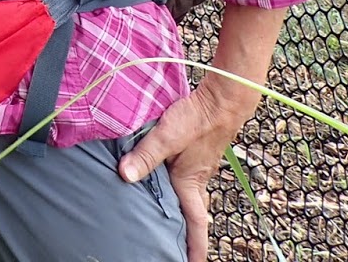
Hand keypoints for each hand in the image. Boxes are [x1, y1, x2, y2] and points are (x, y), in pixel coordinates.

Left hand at [118, 77, 259, 261]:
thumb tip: (125, 175)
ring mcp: (197, 169)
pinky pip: (184, 182)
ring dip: (181, 214)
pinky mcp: (193, 157)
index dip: (195, 247)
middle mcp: (197, 180)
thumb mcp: (167, 136)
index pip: (196, 224)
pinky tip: (161, 187)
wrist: (222, 101)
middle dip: (187, 236)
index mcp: (191, 182)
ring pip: (188, 198)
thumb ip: (145, 154)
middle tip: (175, 251)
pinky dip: (176, 193)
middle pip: (192, 215)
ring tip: (166, 227)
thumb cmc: (198, 118)